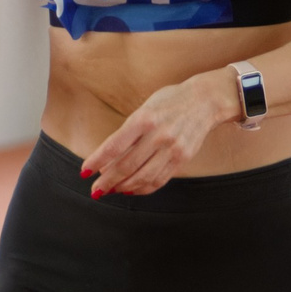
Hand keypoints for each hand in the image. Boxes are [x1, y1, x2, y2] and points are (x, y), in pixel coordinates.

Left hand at [81, 70, 238, 196]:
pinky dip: (143, 188)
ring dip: (124, 187)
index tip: (85, 171)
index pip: (114, 146)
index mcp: (144, 119)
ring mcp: (172, 148)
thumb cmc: (170, 101)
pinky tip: (131, 189)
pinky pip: (159, 180)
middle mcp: (158, 135)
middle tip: (95, 190)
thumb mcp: (146, 108)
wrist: (205, 100)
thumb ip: (129, 131)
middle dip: (107, 181)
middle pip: (126, 166)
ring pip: (143, 177)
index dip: (97, 161)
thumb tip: (109, 158)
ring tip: (111, 191)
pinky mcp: (182, 158)